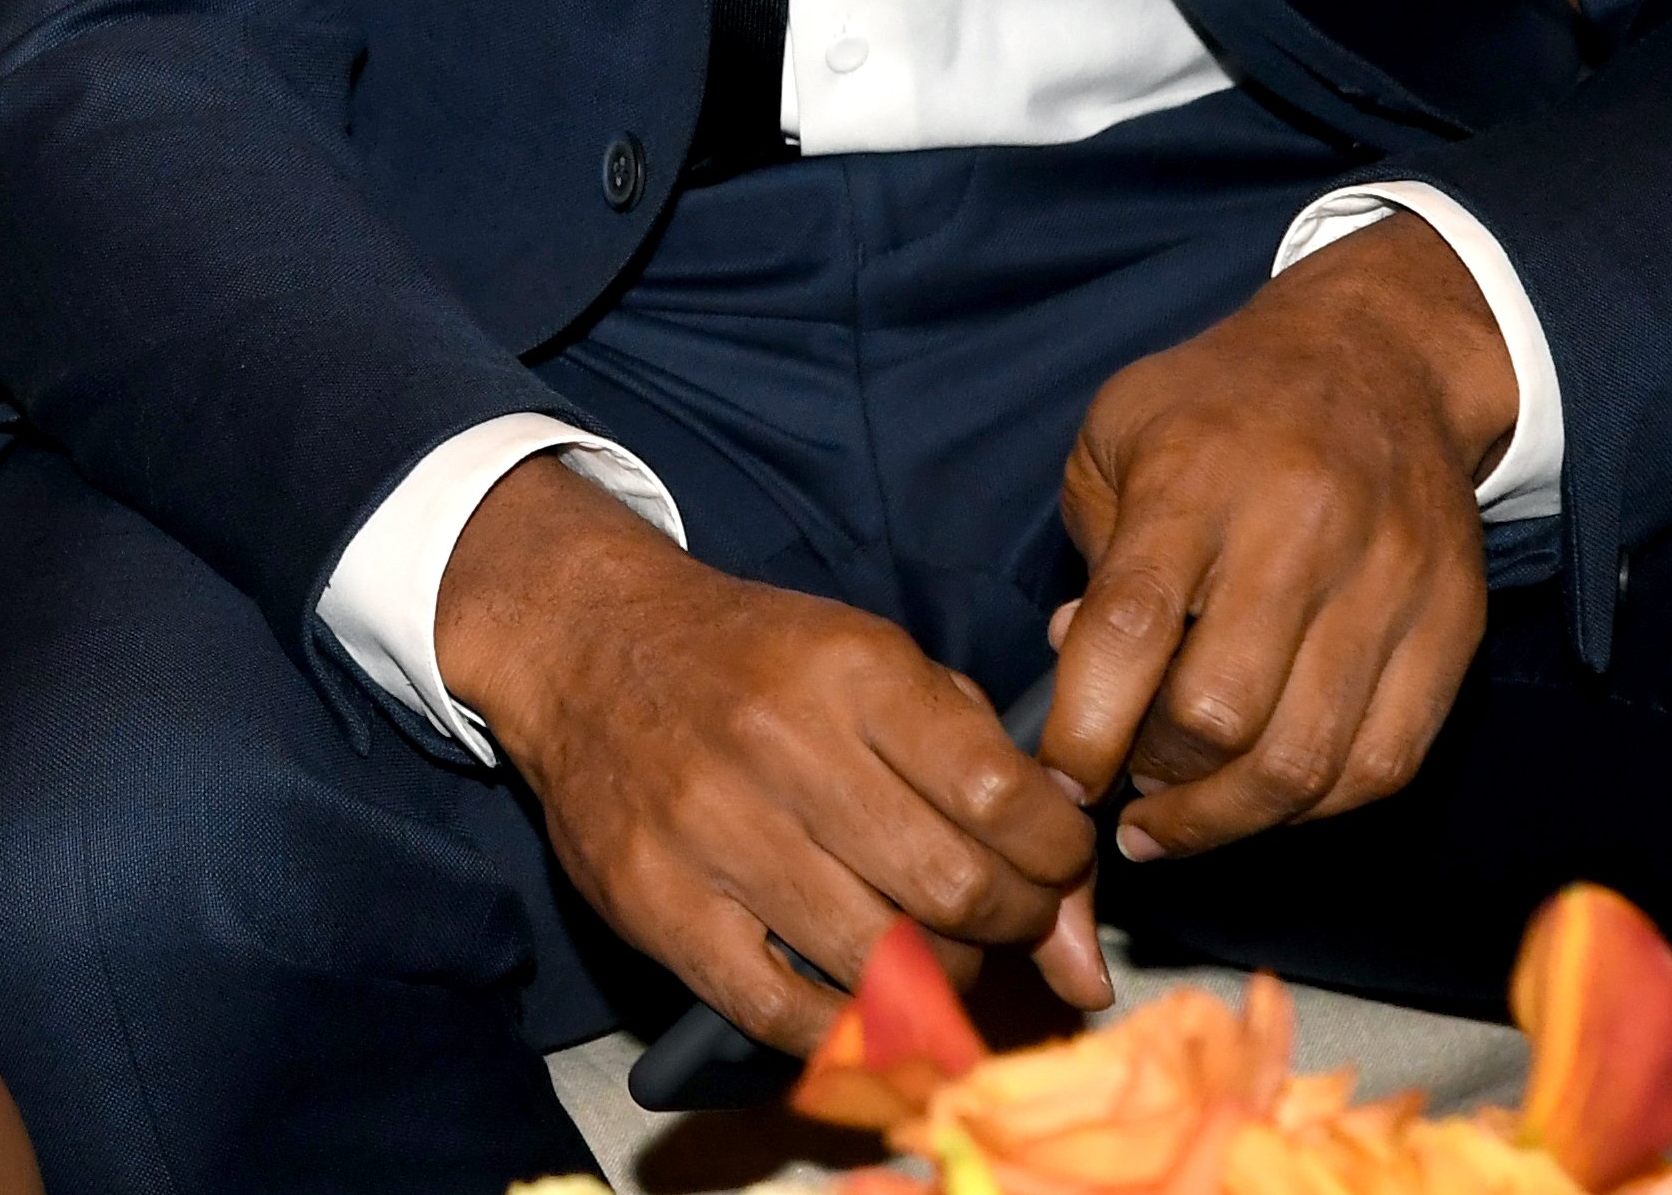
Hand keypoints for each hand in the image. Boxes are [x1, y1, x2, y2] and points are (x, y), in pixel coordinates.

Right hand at [437, 456, 1106, 1056]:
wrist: (591, 644)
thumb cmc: (761, 662)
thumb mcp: (880, 670)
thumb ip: (991, 782)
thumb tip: (1081, 956)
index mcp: (852, 667)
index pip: (1002, 797)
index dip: (1057, 857)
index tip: (1052, 866)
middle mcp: (782, 743)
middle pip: (953, 889)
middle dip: (1010, 924)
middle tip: (1001, 917)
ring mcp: (711, 827)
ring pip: (882, 962)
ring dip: (940, 979)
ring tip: (934, 950)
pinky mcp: (657, 900)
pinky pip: (785, 1012)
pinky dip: (849, 1028)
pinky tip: (864, 996)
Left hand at [1038, 215, 1509, 862]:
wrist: (1377, 357)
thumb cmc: (1220, 408)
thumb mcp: (1117, 436)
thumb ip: (1090, 554)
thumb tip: (1077, 668)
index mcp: (1196, 478)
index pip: (1134, 627)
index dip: (1087, 727)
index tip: (1060, 778)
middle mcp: (1299, 531)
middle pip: (1223, 712)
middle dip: (1158, 777)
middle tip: (1126, 784)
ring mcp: (1388, 583)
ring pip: (1307, 760)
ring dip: (1227, 819)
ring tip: (1178, 822)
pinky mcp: (1452, 625)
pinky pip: (1383, 763)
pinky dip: (1313, 809)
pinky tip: (1263, 799)